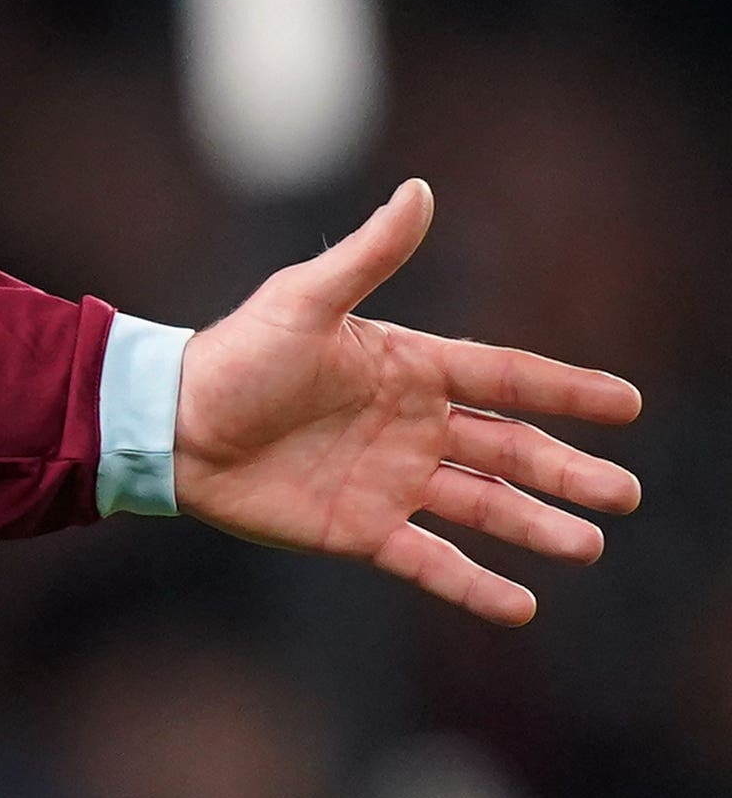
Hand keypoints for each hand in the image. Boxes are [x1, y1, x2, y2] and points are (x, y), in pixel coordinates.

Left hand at [175, 179, 644, 624]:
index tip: (628, 404)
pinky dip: (473, 585)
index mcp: (410, 370)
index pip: (506, 378)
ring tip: (587, 545)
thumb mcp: (303, 300)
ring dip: (536, 528)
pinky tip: (521, 607)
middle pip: (510, 451)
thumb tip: (418, 190)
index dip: (566, 390)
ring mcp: (391, 482)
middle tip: (624, 495)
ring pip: (484, 509)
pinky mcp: (359, 530)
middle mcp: (413, 428)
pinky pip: (429, 562)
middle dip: (567, 472)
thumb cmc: (234, 356)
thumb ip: (367, 255)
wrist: (168, 425)